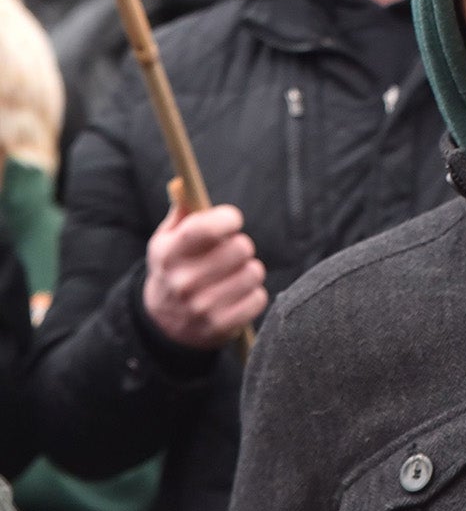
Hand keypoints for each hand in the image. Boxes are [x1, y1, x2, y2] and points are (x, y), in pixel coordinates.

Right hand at [142, 198, 266, 349]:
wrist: (163, 323)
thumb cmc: (175, 267)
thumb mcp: (167, 239)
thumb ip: (181, 210)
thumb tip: (185, 184)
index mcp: (168, 254)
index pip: (203, 229)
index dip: (227, 219)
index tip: (233, 220)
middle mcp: (182, 282)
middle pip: (240, 248)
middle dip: (241, 245)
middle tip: (232, 252)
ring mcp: (200, 307)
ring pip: (253, 272)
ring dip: (249, 270)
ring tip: (234, 274)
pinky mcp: (219, 327)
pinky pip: (258, 298)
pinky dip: (253, 294)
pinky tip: (237, 295)